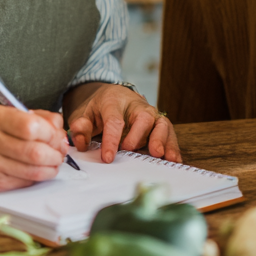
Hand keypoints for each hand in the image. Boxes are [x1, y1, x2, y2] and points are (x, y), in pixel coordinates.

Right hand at [0, 103, 67, 191]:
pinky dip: (38, 176)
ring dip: (51, 167)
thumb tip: (60, 129)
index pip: (30, 127)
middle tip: (59, 151)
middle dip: (55, 153)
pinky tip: (39, 169)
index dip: (51, 133)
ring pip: (32, 171)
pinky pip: (24, 182)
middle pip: (34, 152)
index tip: (56, 134)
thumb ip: (36, 116)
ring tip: (53, 161)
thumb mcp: (5, 112)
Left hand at [65, 82, 181, 163]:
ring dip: (163, 140)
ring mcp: (150, 113)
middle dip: (140, 135)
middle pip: (143, 117)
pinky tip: (174, 160)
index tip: (108, 157)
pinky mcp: (158, 122)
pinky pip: (168, 132)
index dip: (111, 139)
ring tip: (164, 157)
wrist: (112, 95)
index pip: (114, 120)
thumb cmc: (98, 108)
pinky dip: (173, 145)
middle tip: (132, 151)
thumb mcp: (84, 114)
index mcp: (113, 101)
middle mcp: (136, 105)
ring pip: (161, 123)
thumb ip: (80, 127)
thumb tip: (80, 143)